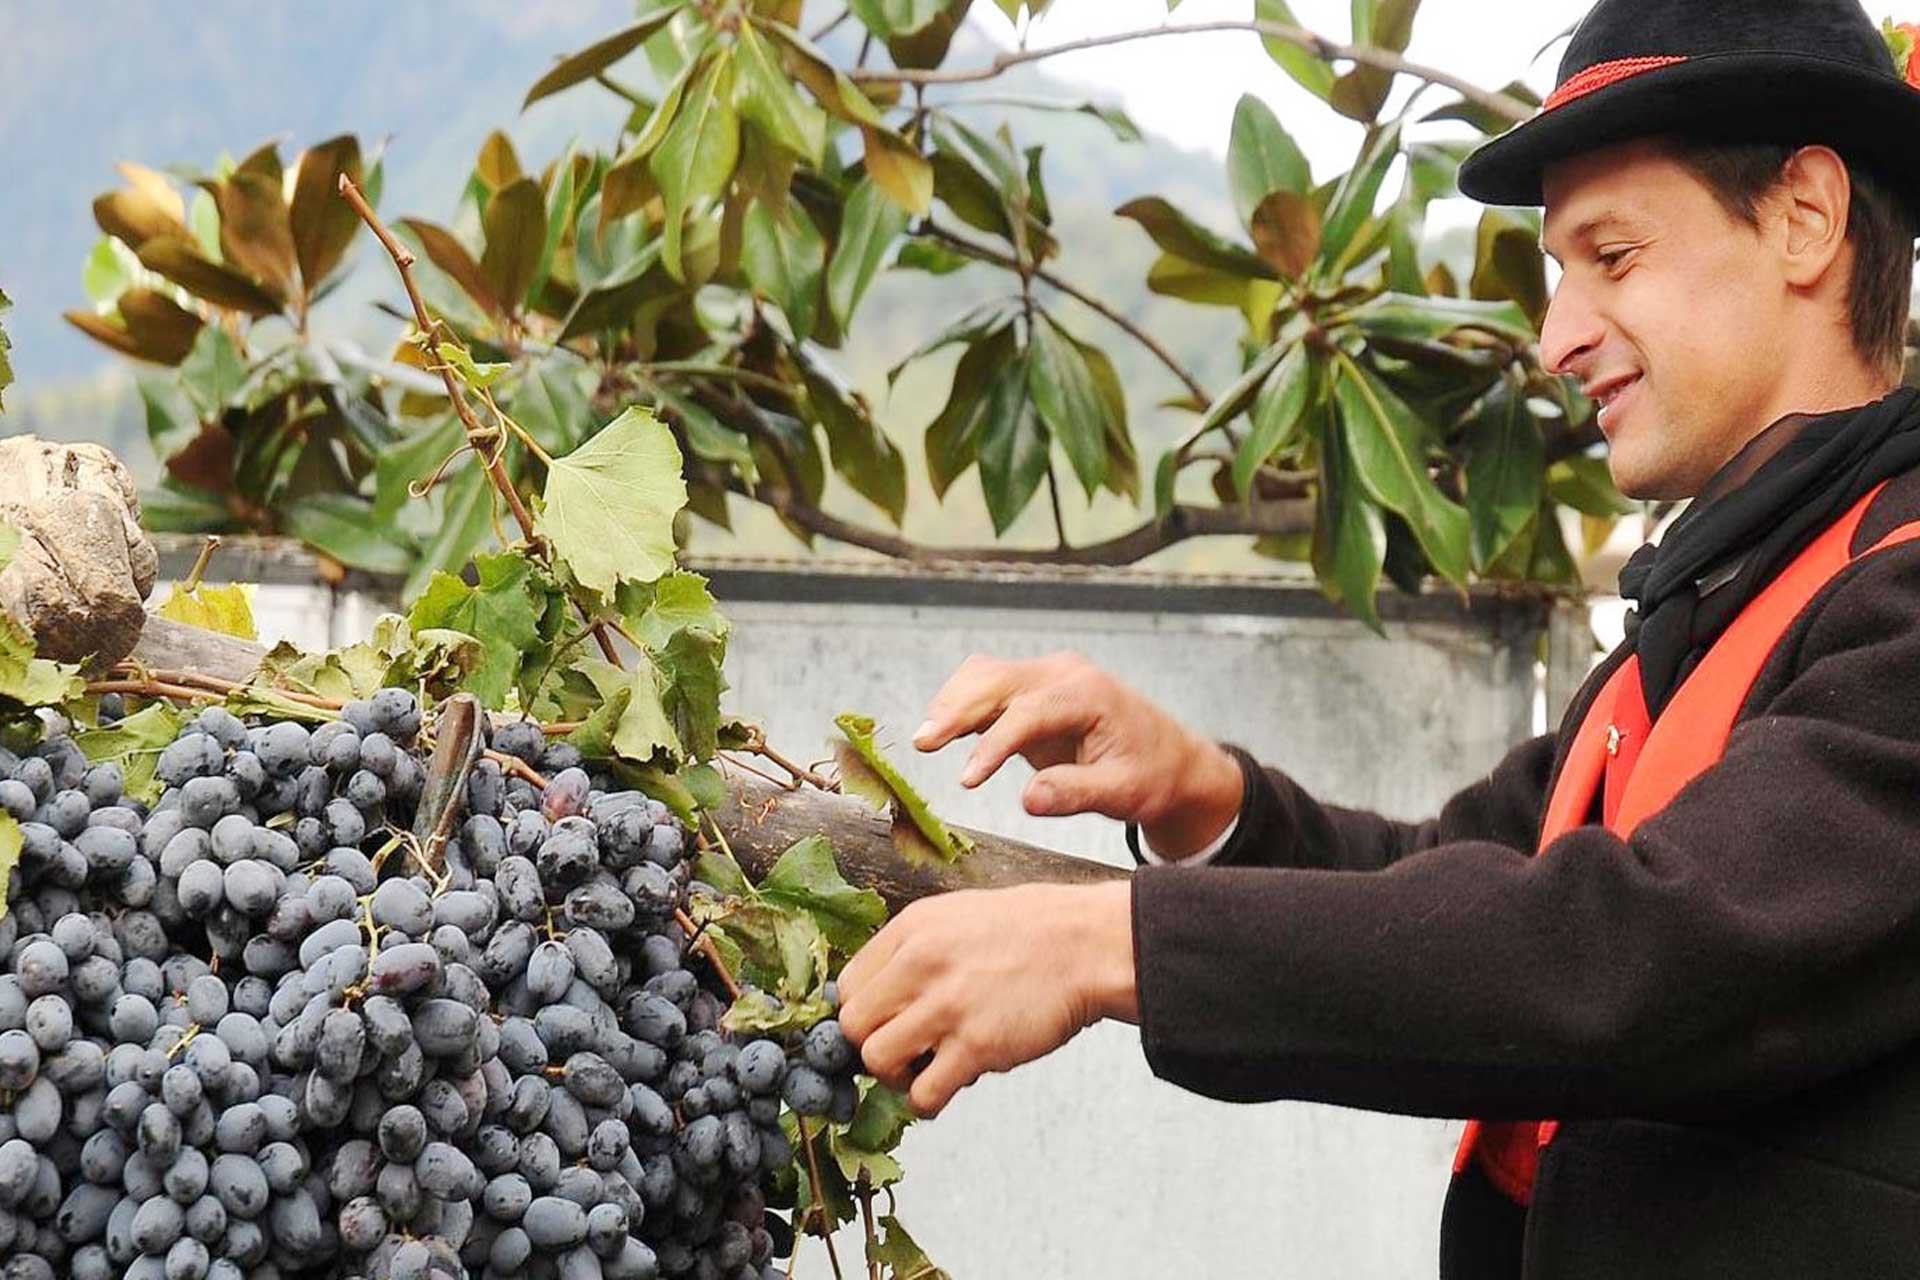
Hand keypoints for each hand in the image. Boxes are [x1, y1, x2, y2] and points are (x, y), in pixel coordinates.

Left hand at [837, 881, 1136, 1117]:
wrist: (1085, 945)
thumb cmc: (1026, 933)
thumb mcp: (954, 917)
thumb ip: (911, 951)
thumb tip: (876, 994)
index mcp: (911, 930)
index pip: (847, 987)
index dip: (862, 1014)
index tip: (884, 1025)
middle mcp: (920, 963)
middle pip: (852, 1026)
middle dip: (872, 1047)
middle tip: (903, 1051)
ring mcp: (947, 1005)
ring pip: (877, 1061)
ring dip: (895, 1077)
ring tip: (924, 1069)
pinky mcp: (977, 1045)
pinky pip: (923, 1095)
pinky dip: (927, 1102)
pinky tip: (948, 1086)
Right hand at [914, 651, 1241, 856]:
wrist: (1171, 760)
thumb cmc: (1151, 776)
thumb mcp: (1123, 794)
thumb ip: (1076, 794)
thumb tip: (1028, 800)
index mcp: (1088, 694)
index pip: (1028, 713)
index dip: (993, 745)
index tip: (967, 779)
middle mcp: (1064, 674)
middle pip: (997, 680)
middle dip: (956, 709)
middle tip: (922, 743)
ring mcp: (1047, 676)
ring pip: (985, 676)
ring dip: (952, 702)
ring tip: (925, 740)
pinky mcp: (1034, 689)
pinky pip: (988, 685)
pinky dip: (961, 702)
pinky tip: (939, 730)